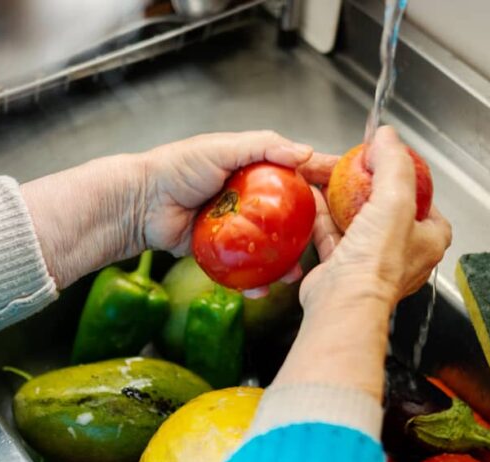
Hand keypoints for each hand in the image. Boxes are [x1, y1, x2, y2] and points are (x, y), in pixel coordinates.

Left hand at [22, 131, 333, 288]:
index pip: (300, 171)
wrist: (140, 203)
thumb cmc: (176, 168)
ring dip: (289, 260)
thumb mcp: (222, 148)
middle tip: (332, 242)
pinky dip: (258, 278)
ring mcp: (241, 227)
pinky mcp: (225, 251)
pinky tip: (266, 287)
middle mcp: (254, 198)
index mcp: (257, 169)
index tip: (350, 189)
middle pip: (295, 216)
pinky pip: (248, 267)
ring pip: (275, 246)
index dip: (325, 178)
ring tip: (298, 272)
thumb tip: (303, 151)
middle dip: (315, 230)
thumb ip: (263, 146)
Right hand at [269, 126, 450, 399]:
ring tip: (321, 173)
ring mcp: (372, 259)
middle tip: (343, 162)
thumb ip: (394, 164)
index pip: (420, 195)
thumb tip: (387, 137)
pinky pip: (332, 232)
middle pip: (382, 202)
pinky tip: (310, 195)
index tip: (381, 157)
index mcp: (429, 237)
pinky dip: (322, 213)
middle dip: (359, 181)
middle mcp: (404, 250)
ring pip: (355, 216)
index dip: (400, 173)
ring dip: (337, 195)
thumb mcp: (395, 200)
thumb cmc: (377, 263)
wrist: (343, 304)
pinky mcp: (343, 266)